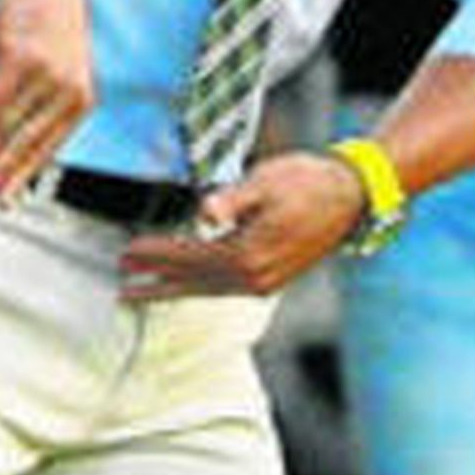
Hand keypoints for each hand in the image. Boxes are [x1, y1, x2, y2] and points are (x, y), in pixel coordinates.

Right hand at [0, 0, 94, 201]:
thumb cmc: (42, 26)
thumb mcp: (43, 72)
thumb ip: (25, 109)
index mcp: (80, 101)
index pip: (48, 149)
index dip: (22, 177)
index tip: (4, 201)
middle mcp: (70, 91)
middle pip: (27, 145)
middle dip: (0, 177)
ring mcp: (48, 76)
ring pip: (8, 128)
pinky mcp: (23, 59)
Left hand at [118, 150, 364, 301]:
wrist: (353, 197)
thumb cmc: (308, 182)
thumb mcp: (265, 181)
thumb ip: (231, 199)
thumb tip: (203, 212)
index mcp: (248, 255)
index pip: (189, 257)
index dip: (156, 255)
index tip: (127, 253)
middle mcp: (254, 278)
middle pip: (192, 281)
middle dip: (155, 281)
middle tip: (121, 284)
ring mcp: (264, 283)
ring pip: (207, 289)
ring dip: (173, 290)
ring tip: (142, 293)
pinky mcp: (271, 279)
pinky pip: (224, 287)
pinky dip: (198, 287)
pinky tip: (185, 284)